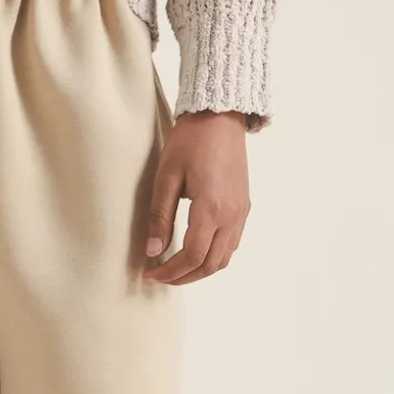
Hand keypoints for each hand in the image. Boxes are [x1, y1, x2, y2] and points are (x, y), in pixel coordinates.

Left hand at [144, 110, 250, 284]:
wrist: (220, 116)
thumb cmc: (190, 141)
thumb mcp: (166, 177)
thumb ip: (159, 216)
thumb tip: (153, 252)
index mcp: (211, 208)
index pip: (191, 256)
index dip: (169, 272)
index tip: (149, 274)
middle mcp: (231, 215)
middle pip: (210, 264)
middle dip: (183, 277)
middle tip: (160, 277)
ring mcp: (240, 212)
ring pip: (223, 259)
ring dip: (199, 271)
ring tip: (175, 270)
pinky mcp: (243, 207)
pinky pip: (231, 244)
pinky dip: (213, 257)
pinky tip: (194, 252)